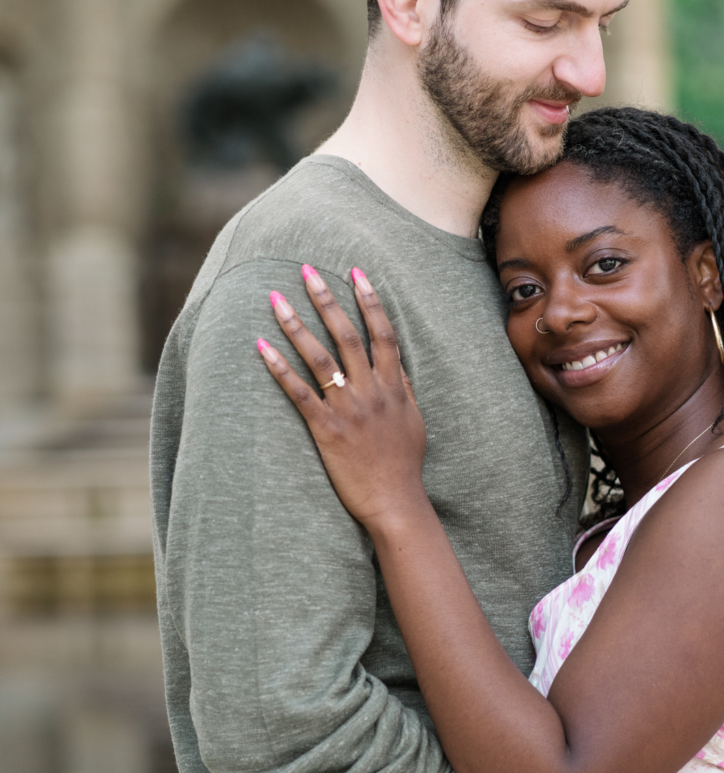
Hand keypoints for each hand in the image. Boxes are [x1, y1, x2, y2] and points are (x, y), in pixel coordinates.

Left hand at [258, 265, 427, 527]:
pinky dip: (279, 368)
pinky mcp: (326, 429)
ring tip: (277, 299)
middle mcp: (371, 391)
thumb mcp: (413, 420)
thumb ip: (404, 389)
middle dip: (326, 299)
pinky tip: (261, 347)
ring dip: (296, 325)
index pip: (383, 333)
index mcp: (394, 386)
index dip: (370, 300)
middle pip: (347, 335)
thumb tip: (397, 364)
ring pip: (319, 357)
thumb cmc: (404, 464)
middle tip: (307, 270)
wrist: (396, 501)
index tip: (356, 273)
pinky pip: (298, 392)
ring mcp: (348, 409)